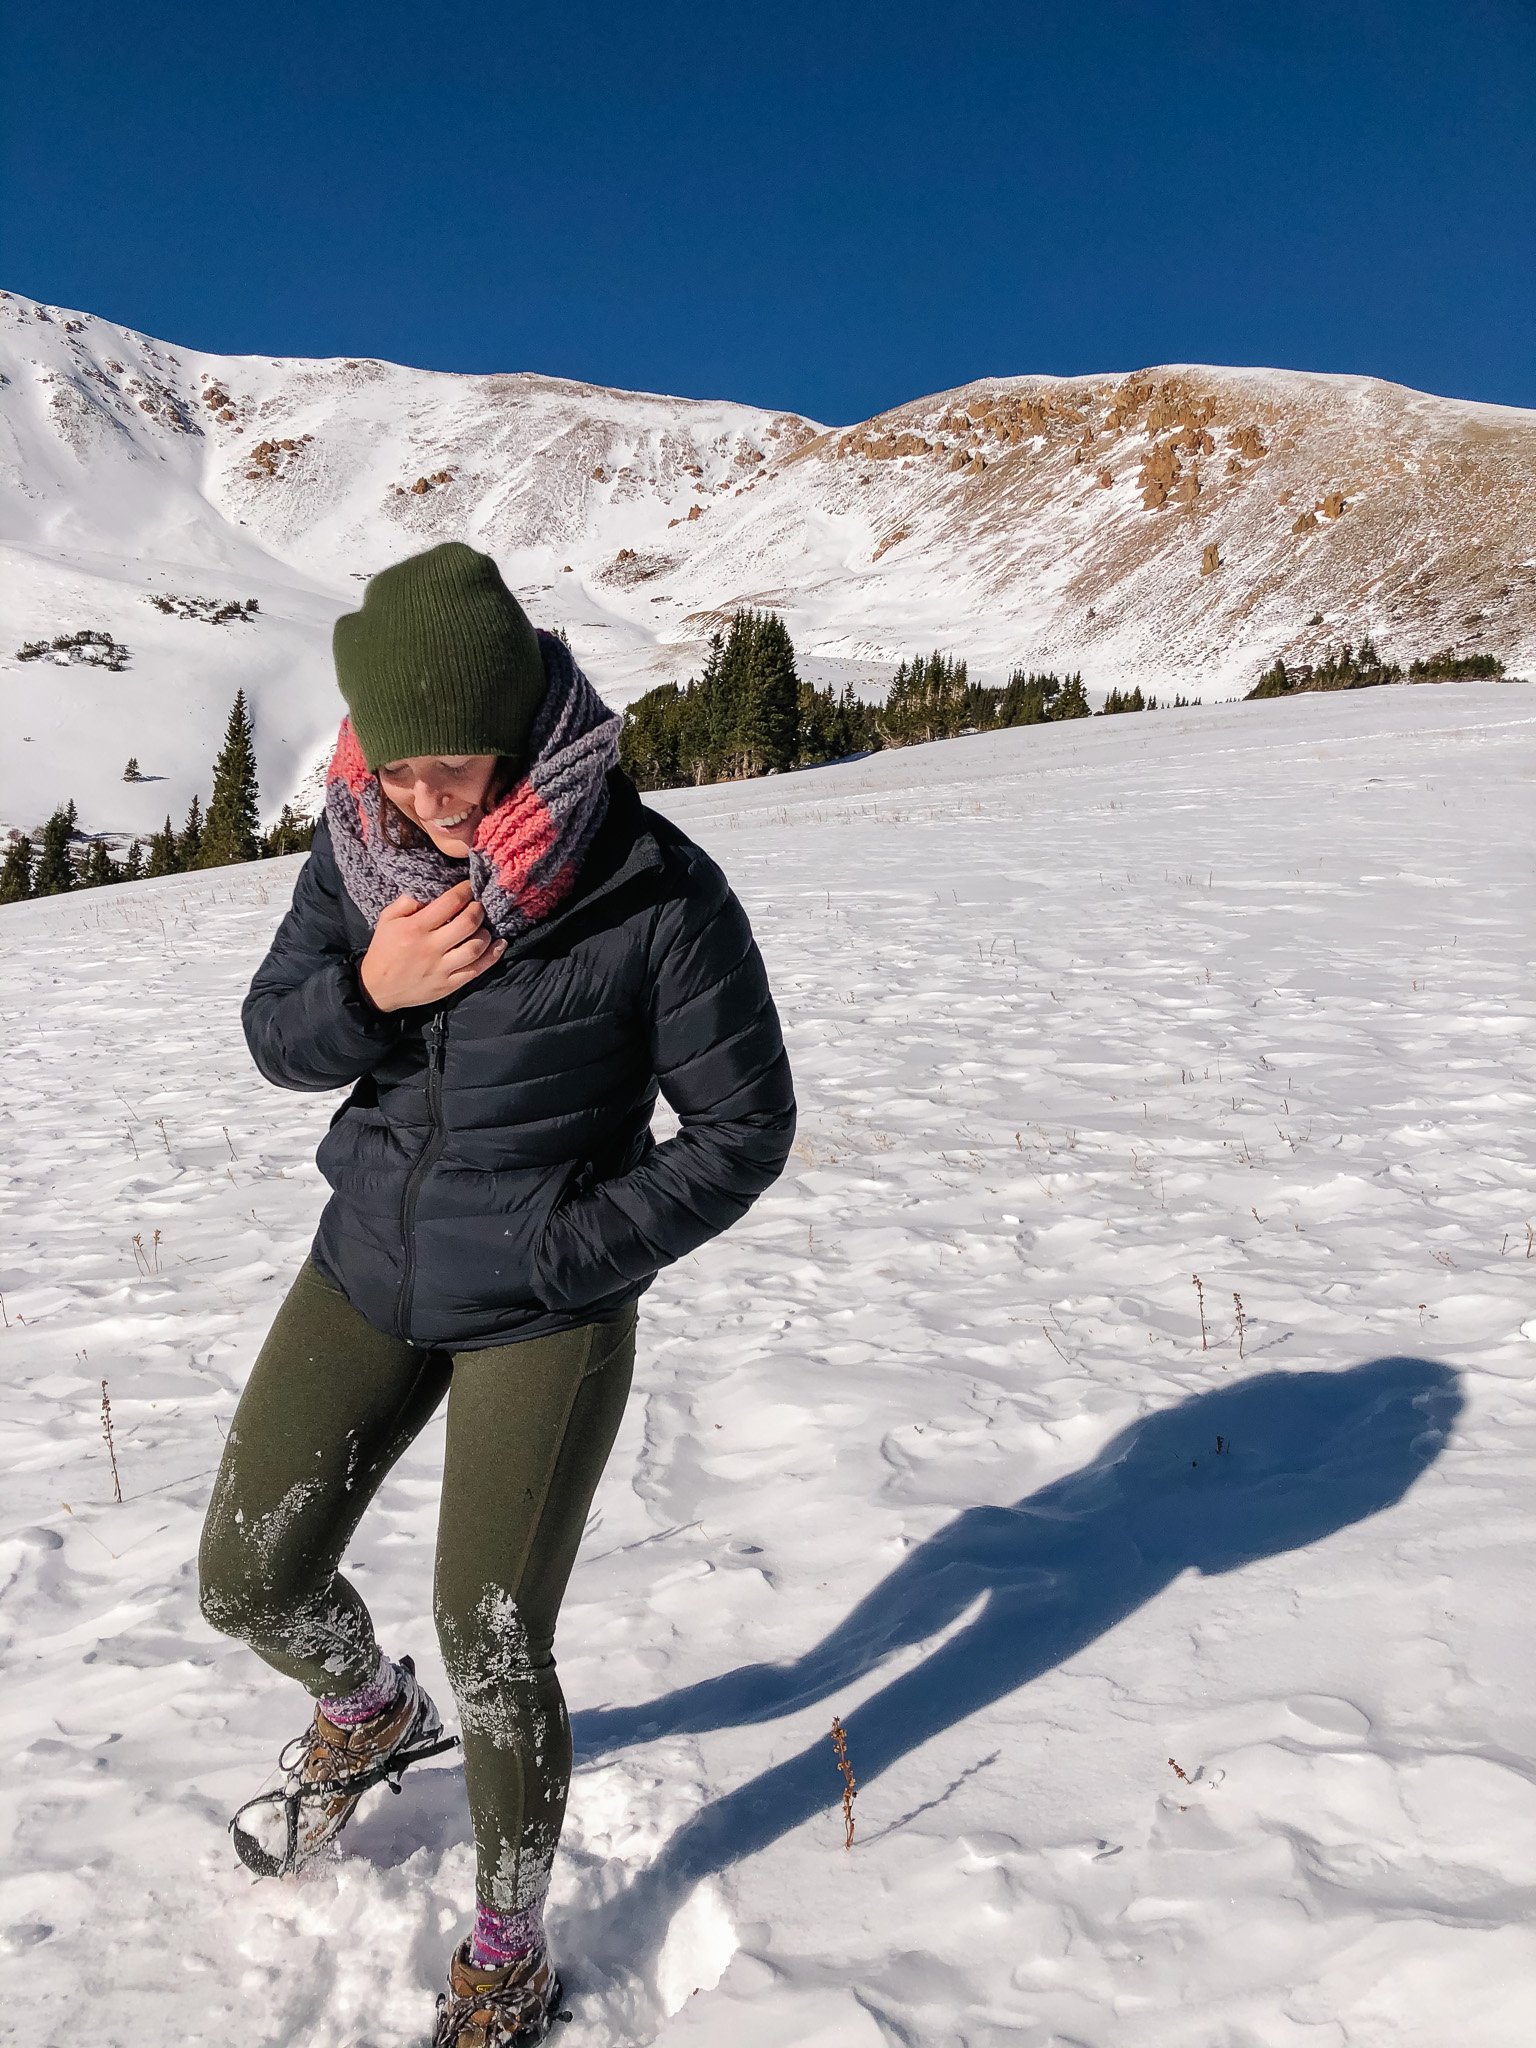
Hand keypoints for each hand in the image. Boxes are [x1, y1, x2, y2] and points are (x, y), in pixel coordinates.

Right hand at [357, 881, 506, 1011]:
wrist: (378, 988)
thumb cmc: (384, 949)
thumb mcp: (387, 920)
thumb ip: (406, 902)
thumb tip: (429, 888)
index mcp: (415, 928)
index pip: (449, 903)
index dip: (465, 890)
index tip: (469, 886)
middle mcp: (431, 948)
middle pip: (467, 923)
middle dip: (478, 910)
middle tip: (479, 905)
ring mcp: (442, 968)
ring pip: (476, 947)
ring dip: (486, 932)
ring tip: (483, 926)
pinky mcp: (449, 984)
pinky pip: (477, 969)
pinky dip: (493, 955)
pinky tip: (499, 944)